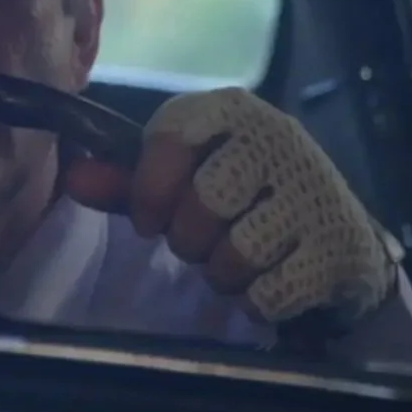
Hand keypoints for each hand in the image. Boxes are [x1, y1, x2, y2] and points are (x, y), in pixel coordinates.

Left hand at [65, 88, 399, 326]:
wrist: (337, 236)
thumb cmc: (245, 201)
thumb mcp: (187, 181)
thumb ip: (130, 183)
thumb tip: (73, 179)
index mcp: (230, 110)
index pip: (170, 135)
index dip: (149, 188)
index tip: (150, 218)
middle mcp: (276, 138)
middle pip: (205, 200)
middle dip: (190, 239)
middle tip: (201, 243)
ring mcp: (313, 190)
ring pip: (238, 251)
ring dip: (224, 274)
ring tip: (236, 262)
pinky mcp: (336, 244)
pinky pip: (271, 291)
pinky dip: (258, 301)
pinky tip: (272, 281)